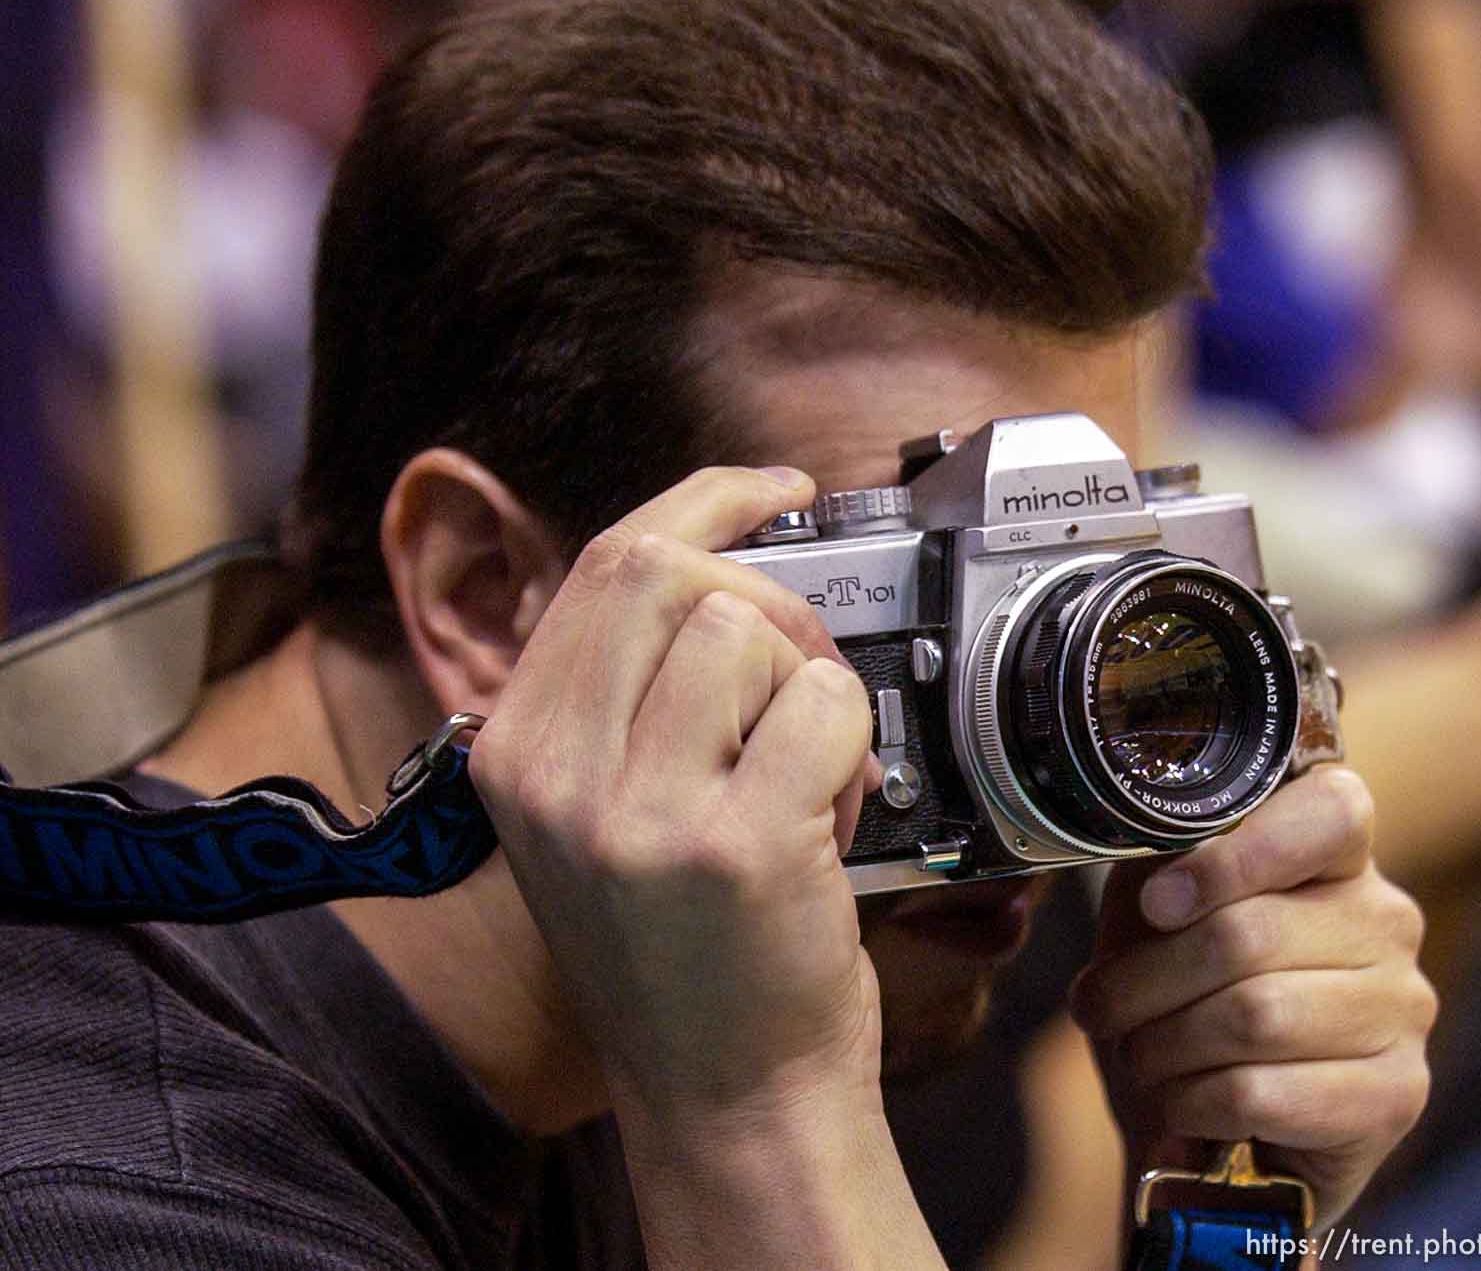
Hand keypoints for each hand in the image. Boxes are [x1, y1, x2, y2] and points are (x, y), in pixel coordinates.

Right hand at [466, 466, 881, 1125]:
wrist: (727, 1103)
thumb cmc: (687, 956)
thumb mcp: (600, 818)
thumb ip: (625, 696)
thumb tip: (717, 572)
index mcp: (515, 750)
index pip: (607, 563)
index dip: (706, 504)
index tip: (775, 490)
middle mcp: (555, 773)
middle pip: (671, 571)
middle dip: (770, 602)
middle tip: (803, 679)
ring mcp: (636, 811)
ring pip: (750, 631)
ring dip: (809, 688)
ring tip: (804, 776)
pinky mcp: (732, 844)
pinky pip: (824, 705)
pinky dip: (852, 748)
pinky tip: (829, 820)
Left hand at [1070, 767, 1435, 1228]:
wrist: (1209, 1110)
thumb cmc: (1181, 983)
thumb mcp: (1154, 905)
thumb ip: (1159, 863)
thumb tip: (1152, 869)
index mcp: (1337, 851)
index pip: (1329, 812)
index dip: (1233, 859)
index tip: (1155, 902)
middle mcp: (1386, 920)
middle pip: (1248, 934)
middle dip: (1143, 981)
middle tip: (1098, 1006)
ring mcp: (1401, 1008)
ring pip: (1254, 1018)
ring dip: (1162, 1046)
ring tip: (1138, 1055)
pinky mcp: (1396, 1095)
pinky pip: (1263, 1094)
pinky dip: (1193, 1103)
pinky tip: (1179, 1104)